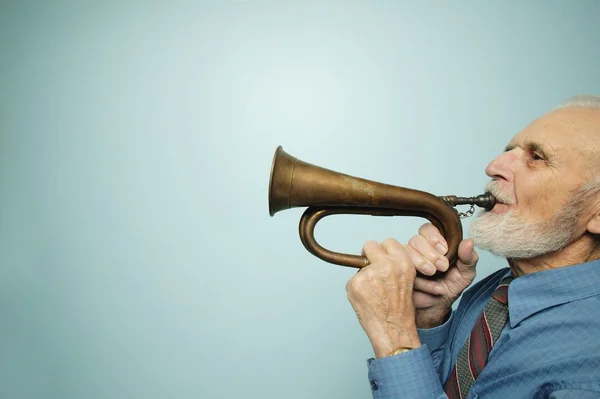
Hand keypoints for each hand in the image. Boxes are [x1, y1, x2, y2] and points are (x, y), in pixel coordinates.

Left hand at [346, 239, 421, 357]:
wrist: (393, 329)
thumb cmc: (400, 310)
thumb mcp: (406, 281)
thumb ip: (394, 265)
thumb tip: (378, 257)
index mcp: (403, 262)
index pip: (388, 242)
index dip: (384, 252)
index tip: (382, 259)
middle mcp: (387, 265)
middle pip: (370, 246)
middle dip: (369, 256)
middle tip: (372, 271)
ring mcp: (369, 273)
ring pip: (359, 265)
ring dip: (363, 276)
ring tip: (373, 293)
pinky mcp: (356, 283)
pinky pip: (351, 280)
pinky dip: (356, 290)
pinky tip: (366, 300)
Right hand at [403, 223, 478, 328]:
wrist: (438, 307)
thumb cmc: (450, 285)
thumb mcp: (465, 273)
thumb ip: (469, 257)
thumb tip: (468, 242)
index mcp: (433, 243)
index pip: (427, 229)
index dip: (433, 237)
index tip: (444, 249)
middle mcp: (418, 249)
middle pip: (415, 240)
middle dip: (429, 253)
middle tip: (442, 266)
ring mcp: (406, 260)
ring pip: (406, 252)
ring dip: (421, 262)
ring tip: (433, 274)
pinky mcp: (399, 273)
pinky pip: (403, 270)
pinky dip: (420, 280)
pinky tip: (432, 287)